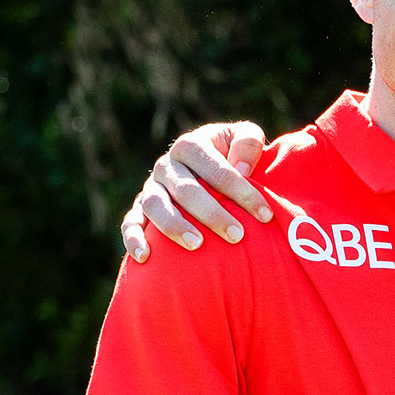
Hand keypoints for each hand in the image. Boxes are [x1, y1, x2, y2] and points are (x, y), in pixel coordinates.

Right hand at [121, 121, 270, 261]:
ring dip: (174, 226)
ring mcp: (151, 187)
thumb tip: (241, 168)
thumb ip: (248, 142)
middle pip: (186, 190)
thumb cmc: (233, 156)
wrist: (210, 170)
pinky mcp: (139, 209)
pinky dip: (133, 239)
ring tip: (197, 244)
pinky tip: (146, 257)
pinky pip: (130, 223)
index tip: (265, 214)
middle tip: (236, 235)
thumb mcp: (244, 137)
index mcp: (191, 145)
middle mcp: (166, 165)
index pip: (216, 169)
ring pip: (155, 205)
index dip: (241, 191)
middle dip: (213, 214)